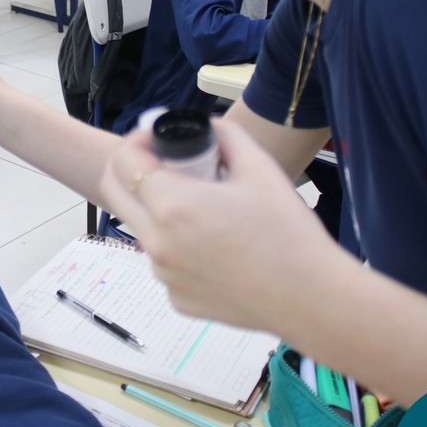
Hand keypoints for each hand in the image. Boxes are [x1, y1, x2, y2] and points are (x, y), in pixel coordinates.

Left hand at [98, 118, 343, 332]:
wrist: (312, 299)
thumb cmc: (288, 232)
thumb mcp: (260, 167)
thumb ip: (225, 134)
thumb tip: (205, 127)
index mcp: (172, 207)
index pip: (124, 161)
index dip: (137, 140)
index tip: (158, 136)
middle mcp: (157, 243)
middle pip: (114, 192)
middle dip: (129, 167)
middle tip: (161, 159)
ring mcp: (164, 275)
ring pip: (142, 228)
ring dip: (157, 207)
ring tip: (201, 203)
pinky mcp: (177, 298)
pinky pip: (164, 261)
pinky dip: (178, 244)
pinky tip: (215, 243)